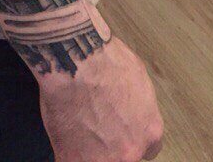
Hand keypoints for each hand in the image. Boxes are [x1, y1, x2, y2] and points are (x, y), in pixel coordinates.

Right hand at [39, 35, 162, 161]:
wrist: (76, 62)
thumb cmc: (104, 60)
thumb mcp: (138, 76)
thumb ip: (138, 101)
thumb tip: (130, 101)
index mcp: (149, 130)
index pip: (147, 148)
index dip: (131, 136)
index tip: (121, 132)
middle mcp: (131, 150)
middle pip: (124, 156)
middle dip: (111, 143)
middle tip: (96, 125)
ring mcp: (103, 158)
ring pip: (97, 160)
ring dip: (89, 148)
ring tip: (77, 124)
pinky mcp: (73, 159)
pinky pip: (69, 159)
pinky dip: (65, 149)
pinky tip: (63, 131)